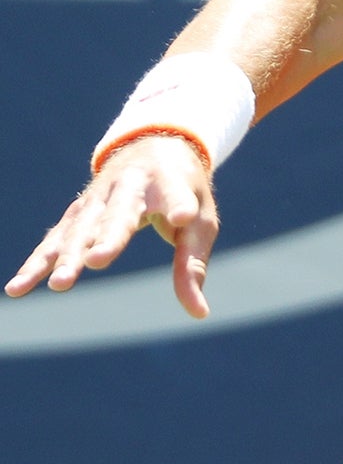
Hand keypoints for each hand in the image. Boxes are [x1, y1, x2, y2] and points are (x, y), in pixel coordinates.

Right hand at [6, 135, 219, 318]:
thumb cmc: (185, 193)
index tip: (183, 215)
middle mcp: (129, 185)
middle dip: (107, 238)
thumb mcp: (201, 222)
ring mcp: (97, 198)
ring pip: (80, 228)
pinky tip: (19, 287)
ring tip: (60, 284)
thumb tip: (199, 314)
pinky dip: (38, 261)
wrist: (153, 148)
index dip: (178, 205)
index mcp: (169, 181)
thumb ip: (193, 265)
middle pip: (117, 214)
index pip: (176, 195)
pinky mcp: (77, 212)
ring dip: (68, 255)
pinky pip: (55, 238)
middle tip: (97, 261)